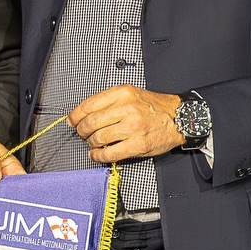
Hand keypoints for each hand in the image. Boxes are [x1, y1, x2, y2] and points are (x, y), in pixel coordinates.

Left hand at [69, 85, 183, 162]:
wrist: (179, 118)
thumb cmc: (153, 107)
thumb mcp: (130, 93)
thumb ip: (108, 101)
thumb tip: (84, 113)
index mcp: (122, 93)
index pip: (88, 105)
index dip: (75, 115)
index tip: (71, 121)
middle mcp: (126, 108)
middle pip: (91, 123)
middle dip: (82, 131)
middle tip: (82, 133)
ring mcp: (132, 127)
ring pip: (99, 138)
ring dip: (91, 143)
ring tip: (93, 143)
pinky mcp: (138, 144)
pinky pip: (110, 153)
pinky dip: (99, 156)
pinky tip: (97, 154)